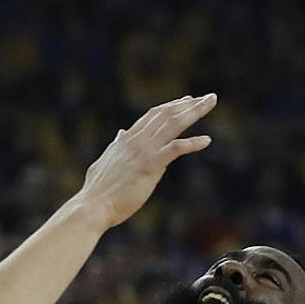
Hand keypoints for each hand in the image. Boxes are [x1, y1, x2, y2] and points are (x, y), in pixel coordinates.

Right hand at [73, 95, 217, 227]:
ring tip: (211, 103)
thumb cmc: (98, 191)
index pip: (153, 116)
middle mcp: (136, 140)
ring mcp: (144, 151)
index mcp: (127, 139)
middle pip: (167, 114)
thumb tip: (120, 134)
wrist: (93, 206)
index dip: (172, 106)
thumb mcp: (106, 161)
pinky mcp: (151, 165)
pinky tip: (207, 140)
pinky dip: (193, 143)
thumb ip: (115, 146)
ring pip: (173, 124)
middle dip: (189, 104)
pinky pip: (176, 148)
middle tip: (209, 97)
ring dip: (195, 112)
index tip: (187, 100)